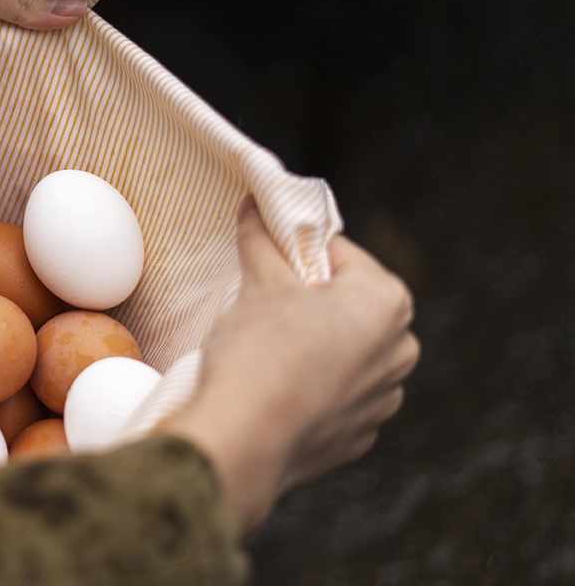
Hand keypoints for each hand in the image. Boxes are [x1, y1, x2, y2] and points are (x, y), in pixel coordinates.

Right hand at [160, 197, 418, 533]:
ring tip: (267, 348)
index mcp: (388, 302)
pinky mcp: (357, 439)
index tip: (267, 259)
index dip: (297, 252)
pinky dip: (311, 389)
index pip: (340, 254)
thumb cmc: (261, 352)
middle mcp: (400, 351)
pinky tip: (276, 388)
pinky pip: (336, 399)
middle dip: (311, 300)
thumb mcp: (259, 282)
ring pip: (345, 354)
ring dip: (314, 346)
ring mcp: (382, 401)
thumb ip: (262, 239)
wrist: (247, 440)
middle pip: (349, 304)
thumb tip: (256, 207)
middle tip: (264, 301)